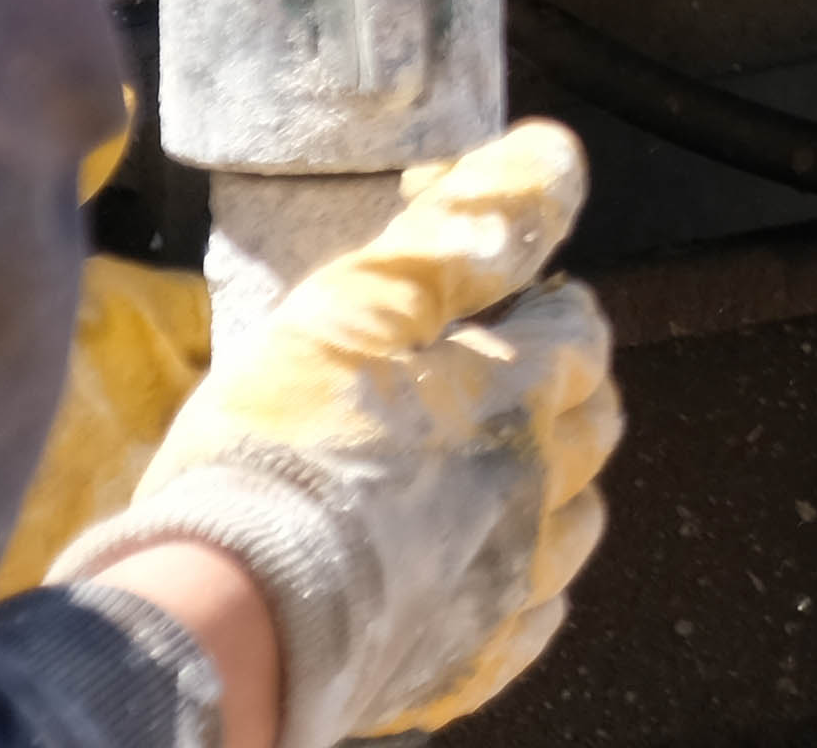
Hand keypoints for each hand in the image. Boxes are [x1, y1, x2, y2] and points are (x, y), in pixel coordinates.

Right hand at [53, 123, 621, 745]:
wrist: (224, 615)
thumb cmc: (283, 444)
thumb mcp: (359, 304)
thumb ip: (464, 228)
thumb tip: (555, 154)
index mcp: (525, 394)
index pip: (580, 327)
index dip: (539, 305)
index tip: (490, 306)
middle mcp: (541, 490)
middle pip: (592, 420)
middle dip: (557, 386)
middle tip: (482, 379)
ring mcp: (512, 585)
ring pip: (575, 520)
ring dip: (548, 486)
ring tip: (479, 472)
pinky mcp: (471, 661)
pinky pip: (532, 618)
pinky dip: (516, 584)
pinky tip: (470, 566)